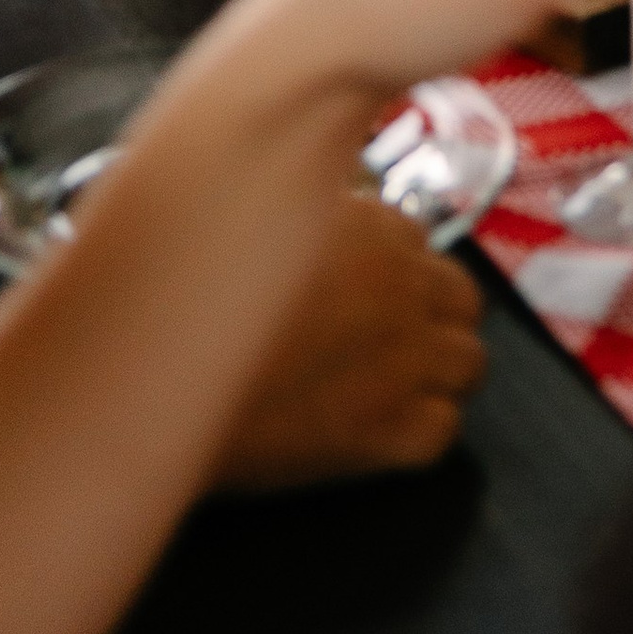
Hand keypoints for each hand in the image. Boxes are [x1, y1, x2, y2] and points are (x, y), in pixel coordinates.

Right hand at [210, 197, 483, 491]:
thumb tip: (327, 198)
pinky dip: (424, 430)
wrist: (163, 381)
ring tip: (396, 384)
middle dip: (437, 316)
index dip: (398, 269)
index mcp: (374, 230)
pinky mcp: (387, 435)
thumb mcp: (263, 215)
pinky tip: (386, 428)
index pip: (422, 244)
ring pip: (469, 364)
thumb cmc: (196, 300)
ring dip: (440, 371)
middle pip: (464, 299)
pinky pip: (443, 432)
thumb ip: (312, 205)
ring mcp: (404, 364)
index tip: (371, 286)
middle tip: (394, 335)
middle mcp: (403, 290)